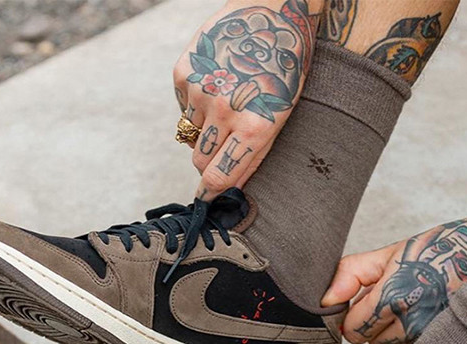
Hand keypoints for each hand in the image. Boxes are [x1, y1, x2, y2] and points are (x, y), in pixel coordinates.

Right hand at [173, 0, 321, 199]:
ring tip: (226, 108)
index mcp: (254, 127)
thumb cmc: (283, 72)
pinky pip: (183, 108)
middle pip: (201, 161)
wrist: (272, 13)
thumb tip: (230, 189)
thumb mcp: (280, 118)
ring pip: (190, 135)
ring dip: (204, 131)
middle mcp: (223, 111)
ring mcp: (201, 90)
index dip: (210, 194)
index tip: (205, 201)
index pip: (220, 176)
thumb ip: (254, 156)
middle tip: (222, 150)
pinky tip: (216, 86)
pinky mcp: (184, 72)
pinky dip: (196, 105)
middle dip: (209, 164)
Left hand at [322, 206, 466, 343]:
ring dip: (394, 331)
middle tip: (392, 299)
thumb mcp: (391, 253)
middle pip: (371, 340)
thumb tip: (325, 301)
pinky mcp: (445, 342)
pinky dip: (413, 337)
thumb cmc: (440, 249)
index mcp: (394, 294)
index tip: (363, 303)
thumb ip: (351, 274)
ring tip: (413, 304)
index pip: (353, 329)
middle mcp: (413, 319)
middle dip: (373, 323)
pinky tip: (426, 315)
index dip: (353, 316)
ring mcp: (431, 334)